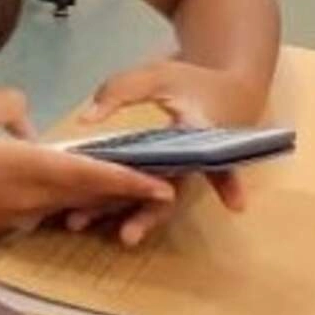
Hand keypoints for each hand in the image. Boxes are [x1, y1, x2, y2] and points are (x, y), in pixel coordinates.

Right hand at [0, 92, 173, 251]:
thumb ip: (8, 105)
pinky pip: (44, 215)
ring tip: (122, 187)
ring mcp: (18, 221)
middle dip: (127, 191)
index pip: (93, 175)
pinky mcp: (2, 231)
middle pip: (91, 196)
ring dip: (97, 200)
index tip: (164, 184)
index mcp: (28, 167)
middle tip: (160, 183)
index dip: (132, 180)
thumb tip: (31, 124)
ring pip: (69, 207)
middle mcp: (32, 200)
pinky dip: (63, 206)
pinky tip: (65, 194)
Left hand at [71, 58, 270, 245]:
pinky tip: (79, 216)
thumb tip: (85, 121)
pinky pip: (139, 193)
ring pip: (151, 198)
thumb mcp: (157, 76)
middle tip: (127, 237)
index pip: (208, 157)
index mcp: (200, 133)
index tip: (235, 204)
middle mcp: (190, 161)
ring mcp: (175, 173)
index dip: (225, 181)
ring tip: (82, 225)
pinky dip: (112, 203)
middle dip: (149, 215)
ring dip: (120, 214)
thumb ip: (121, 92)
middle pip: (171, 191)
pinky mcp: (161, 176)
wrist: (216, 93)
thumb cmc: (190, 82)